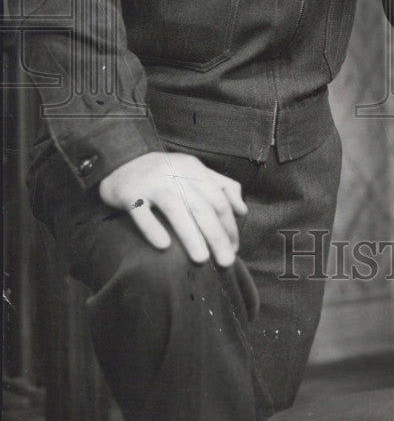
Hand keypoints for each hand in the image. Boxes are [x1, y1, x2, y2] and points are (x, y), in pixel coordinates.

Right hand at [98, 151, 247, 266]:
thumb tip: (243, 210)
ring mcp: (152, 183)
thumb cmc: (165, 172)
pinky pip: (141, 212)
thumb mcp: (195, 172)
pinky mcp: (130, 193)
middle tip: (227, 261)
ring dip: (191, 235)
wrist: (122, 159)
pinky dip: (153, 228)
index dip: (229, 225)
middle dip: (217, 235)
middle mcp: (176, 175)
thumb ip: (222, 186)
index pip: (219, 199)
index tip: (234, 248)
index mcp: (194, 170)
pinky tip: (164, 246)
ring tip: (202, 259)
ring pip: (175, 209)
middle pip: (202, 206)